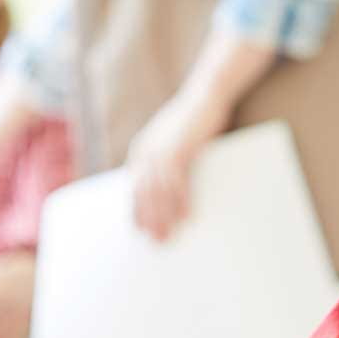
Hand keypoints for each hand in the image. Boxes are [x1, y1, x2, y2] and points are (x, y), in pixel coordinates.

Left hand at [125, 91, 228, 240]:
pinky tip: (185, 216)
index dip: (136, 209)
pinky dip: (180, 201)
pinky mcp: (179, 149)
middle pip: (143, 193)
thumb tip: (165, 186)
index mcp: (140, 150)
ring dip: (163, 216)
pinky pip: (177, 182)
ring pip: (158, 191)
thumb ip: (164, 160)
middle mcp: (145, 151)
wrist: (205, 96)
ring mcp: (161, 150)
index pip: (133, 187)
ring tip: (169, 235)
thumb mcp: (171, 141)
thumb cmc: (192, 121)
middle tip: (157, 240)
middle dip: (149, 219)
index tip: (140, 230)